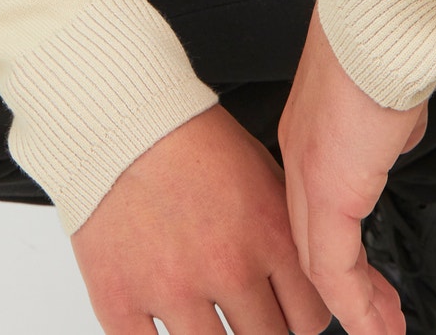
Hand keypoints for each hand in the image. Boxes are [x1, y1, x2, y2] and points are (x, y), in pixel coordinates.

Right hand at [71, 102, 331, 334]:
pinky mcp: (121, 299)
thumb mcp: (263, 175)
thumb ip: (288, 234)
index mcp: (269, 236)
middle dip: (260, 332)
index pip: (310, 318)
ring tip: (207, 320)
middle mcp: (228, 268)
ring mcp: (174, 289)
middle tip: (247, 319)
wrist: (123, 122)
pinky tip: (165, 324)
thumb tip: (314, 272)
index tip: (288, 318)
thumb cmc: (191, 141)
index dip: (300, 321)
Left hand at [278, 5, 429, 334]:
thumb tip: (394, 135)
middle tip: (370, 314)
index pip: (313, 203)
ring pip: (319, 261)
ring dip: (353, 304)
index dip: (333, 242)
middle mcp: (300, 155)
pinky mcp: (329, 192)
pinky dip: (355, 306)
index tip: (355, 270)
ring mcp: (309, 175)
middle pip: (311, 239)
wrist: (380, 22)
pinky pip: (334, 269)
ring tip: (379, 330)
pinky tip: (375, 326)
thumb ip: (383, 124)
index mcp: (308, 129)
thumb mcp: (385, 92)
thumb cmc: (384, 38)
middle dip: (343, 287)